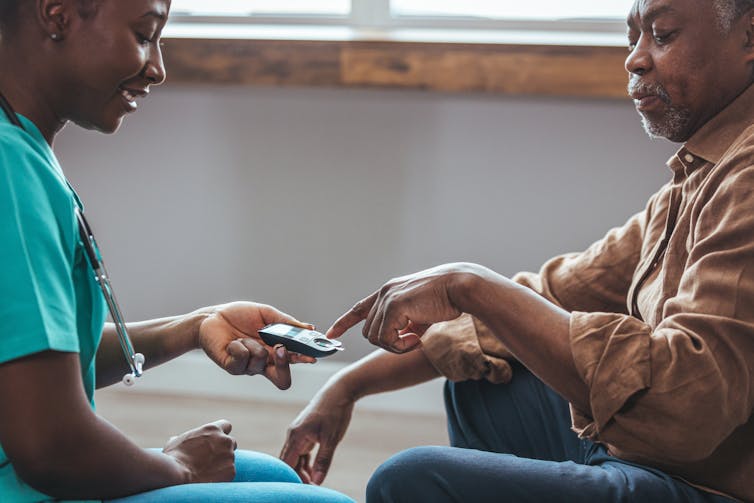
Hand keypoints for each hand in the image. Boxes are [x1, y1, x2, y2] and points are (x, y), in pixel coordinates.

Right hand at [163, 419, 236, 482]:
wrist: (177, 475)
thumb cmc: (173, 457)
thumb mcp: (175, 442)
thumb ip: (184, 438)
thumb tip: (176, 439)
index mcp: (212, 430)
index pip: (226, 426)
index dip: (222, 434)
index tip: (217, 441)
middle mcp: (224, 440)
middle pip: (231, 443)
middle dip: (224, 449)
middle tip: (212, 459)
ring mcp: (229, 455)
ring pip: (230, 459)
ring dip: (222, 463)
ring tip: (207, 471)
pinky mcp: (231, 470)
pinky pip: (230, 472)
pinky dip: (222, 476)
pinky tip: (210, 479)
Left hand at [198, 301, 315, 388]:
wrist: (212, 317)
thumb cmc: (239, 315)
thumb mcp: (266, 314)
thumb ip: (286, 322)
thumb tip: (309, 328)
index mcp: (275, 350)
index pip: (294, 360)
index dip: (305, 360)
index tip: (313, 356)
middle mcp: (264, 362)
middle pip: (282, 378)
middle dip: (284, 363)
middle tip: (279, 347)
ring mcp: (248, 367)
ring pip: (260, 362)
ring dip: (252, 344)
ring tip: (241, 337)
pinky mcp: (233, 367)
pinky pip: (242, 360)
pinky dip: (238, 346)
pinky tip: (232, 342)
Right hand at [280, 385, 354, 484]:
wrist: (340, 391)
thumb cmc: (335, 413)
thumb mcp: (331, 439)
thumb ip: (323, 461)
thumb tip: (317, 482)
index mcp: (296, 436)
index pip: (286, 464)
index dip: (291, 478)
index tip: (300, 489)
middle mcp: (293, 435)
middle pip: (288, 462)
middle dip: (295, 477)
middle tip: (308, 490)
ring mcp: (299, 433)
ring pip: (295, 458)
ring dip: (301, 471)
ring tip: (312, 485)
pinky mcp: (306, 433)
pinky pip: (301, 452)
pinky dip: (306, 463)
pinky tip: (313, 474)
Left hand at [327, 263, 483, 352]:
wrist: (460, 287)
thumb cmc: (447, 300)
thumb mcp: (422, 314)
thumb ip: (407, 325)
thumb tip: (404, 340)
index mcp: (389, 292)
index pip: (360, 308)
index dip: (344, 322)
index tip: (330, 333)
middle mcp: (384, 293)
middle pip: (370, 332)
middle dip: (388, 344)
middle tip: (412, 342)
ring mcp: (388, 298)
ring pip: (376, 338)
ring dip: (397, 346)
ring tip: (417, 339)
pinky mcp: (394, 305)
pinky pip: (387, 338)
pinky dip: (401, 345)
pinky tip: (417, 339)